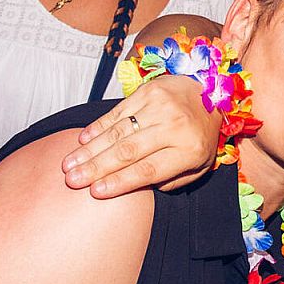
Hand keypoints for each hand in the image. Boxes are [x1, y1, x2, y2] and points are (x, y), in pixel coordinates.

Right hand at [61, 75, 221, 197]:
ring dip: (90, 149)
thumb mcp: (198, 166)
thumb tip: (137, 187)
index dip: (120, 181)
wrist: (213, 94)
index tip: (95, 192)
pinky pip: (118, 112)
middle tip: (72, 180)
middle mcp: (175, 126)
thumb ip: (171, 180)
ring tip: (69, 164)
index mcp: (189, 150)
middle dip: (96, 168)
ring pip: (118, 131)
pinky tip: (82, 140)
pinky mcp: (149, 90)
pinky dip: (98, 127)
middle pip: (128, 151)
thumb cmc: (200, 136)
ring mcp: (161, 105)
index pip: (148, 170)